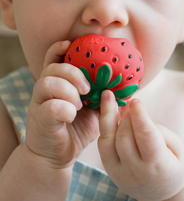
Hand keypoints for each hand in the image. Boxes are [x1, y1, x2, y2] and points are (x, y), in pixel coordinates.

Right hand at [25, 41, 98, 167]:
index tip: (71, 45)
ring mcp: (39, 104)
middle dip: (72, 73)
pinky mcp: (39, 119)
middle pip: (52, 68)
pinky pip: (48, 106)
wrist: (58, 156)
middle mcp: (46, 91)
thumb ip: (105, 101)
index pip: (55, 60)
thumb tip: (127, 93)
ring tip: (80, 104)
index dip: (60, 49)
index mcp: (59, 85)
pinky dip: (63, 108)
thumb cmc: (76, 132)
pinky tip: (71, 116)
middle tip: (87, 89)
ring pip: (47, 83)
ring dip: (68, 90)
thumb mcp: (95, 115)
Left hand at [98, 91, 183, 200]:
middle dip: (125, 116)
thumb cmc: (172, 166)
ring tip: (106, 98)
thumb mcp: (177, 149)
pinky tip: (109, 117)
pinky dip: (105, 130)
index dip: (140, 116)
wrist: (161, 193)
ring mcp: (119, 172)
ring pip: (107, 142)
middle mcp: (135, 171)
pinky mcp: (110, 171)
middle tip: (127, 103)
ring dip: (106, 118)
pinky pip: (103, 147)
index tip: (135, 100)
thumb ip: (159, 132)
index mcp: (157, 165)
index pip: (146, 136)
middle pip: (124, 137)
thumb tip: (136, 116)